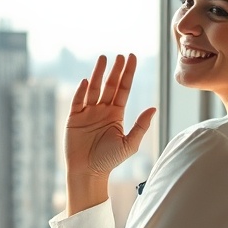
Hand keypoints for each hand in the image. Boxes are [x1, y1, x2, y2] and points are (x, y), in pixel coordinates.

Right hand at [64, 54, 155, 212]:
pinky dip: (82, 91)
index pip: (123, 89)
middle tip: (121, 55)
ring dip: (98, 73)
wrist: (88, 172)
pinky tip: (87, 81)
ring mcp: (88, 112)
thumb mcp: (129, 144)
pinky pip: (78, 101)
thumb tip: (154, 108)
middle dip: (115, 70)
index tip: (132, 58)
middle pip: (110, 85)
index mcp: (116, 114)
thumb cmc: (109, 160)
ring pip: (94, 89)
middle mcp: (102, 110)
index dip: (128, 74)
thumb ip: (141, 126)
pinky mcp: (74, 118)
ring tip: (103, 58)